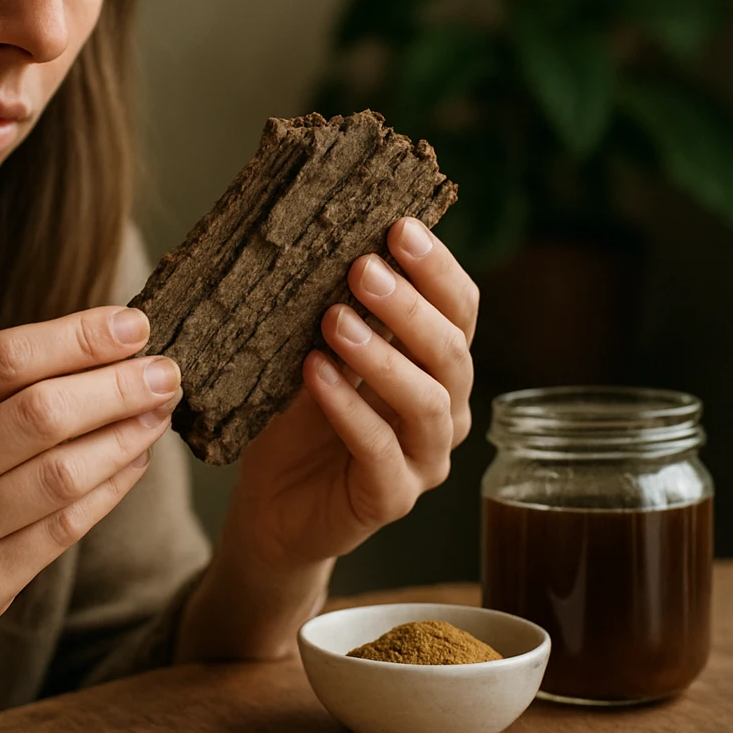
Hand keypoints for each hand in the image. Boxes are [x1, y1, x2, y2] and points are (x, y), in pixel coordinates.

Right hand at [0, 306, 180, 713]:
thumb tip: (84, 347)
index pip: (0, 358)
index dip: (76, 336)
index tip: (133, 323)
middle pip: (38, 413)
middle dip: (116, 385)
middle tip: (168, 369)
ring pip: (60, 473)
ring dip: (124, 435)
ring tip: (160, 412)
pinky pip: (62, 530)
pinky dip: (109, 490)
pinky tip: (133, 463)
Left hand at [230, 217, 477, 569]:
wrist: (272, 506)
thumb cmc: (298, 420)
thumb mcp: (317, 352)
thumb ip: (336, 310)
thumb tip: (329, 239)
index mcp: (436, 365)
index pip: (460, 310)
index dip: (438, 268)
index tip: (400, 227)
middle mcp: (444, 409)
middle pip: (451, 352)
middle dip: (410, 306)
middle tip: (364, 267)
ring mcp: (424, 458)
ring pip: (427, 402)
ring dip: (382, 355)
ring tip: (335, 320)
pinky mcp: (391, 498)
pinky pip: (381, 452)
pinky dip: (350, 409)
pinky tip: (317, 374)